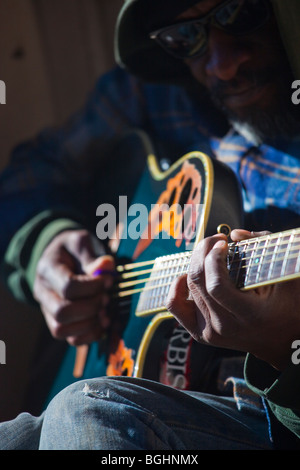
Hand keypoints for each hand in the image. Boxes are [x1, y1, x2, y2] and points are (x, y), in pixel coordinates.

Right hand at [33, 229, 114, 345]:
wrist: (62, 256)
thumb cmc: (74, 249)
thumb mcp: (82, 242)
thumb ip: (92, 256)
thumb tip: (106, 266)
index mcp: (48, 269)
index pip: (68, 287)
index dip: (93, 287)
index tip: (109, 280)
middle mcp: (43, 293)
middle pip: (62, 313)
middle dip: (91, 307)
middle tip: (107, 297)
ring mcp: (48, 310)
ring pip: (62, 330)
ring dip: (90, 324)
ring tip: (106, 311)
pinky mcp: (59, 323)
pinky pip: (71, 340)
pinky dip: (91, 335)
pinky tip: (104, 322)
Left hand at [166, 229, 299, 370]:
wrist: (282, 342)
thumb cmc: (288, 305)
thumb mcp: (286, 275)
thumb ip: (264, 248)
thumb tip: (235, 234)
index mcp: (249, 315)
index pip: (216, 285)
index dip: (214, 258)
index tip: (223, 243)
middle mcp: (226, 327)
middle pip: (199, 282)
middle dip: (203, 252)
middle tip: (216, 240)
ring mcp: (210, 332)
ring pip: (188, 288)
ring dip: (195, 263)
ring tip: (209, 253)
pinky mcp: (200, 333)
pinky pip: (175, 306)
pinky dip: (177, 287)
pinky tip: (188, 276)